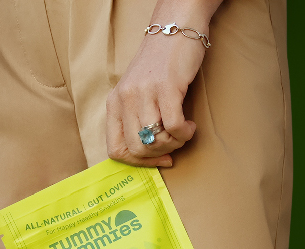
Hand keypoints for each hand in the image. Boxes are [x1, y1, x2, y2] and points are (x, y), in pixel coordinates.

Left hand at [106, 20, 208, 167]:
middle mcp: (125, 100)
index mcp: (114, 104)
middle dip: (159, 154)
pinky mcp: (166, 88)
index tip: (158, 159)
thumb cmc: (159, 66)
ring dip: (175, 143)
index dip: (138, 162)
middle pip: (137, 149)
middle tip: (173, 143)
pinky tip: (190, 125)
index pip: (116, 150)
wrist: (175, 29)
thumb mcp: (136, 93)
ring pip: (156, 141)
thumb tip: (149, 155)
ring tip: (183, 131)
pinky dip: (185, 133)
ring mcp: (144, 94)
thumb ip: (135, 119)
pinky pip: (174, 127)